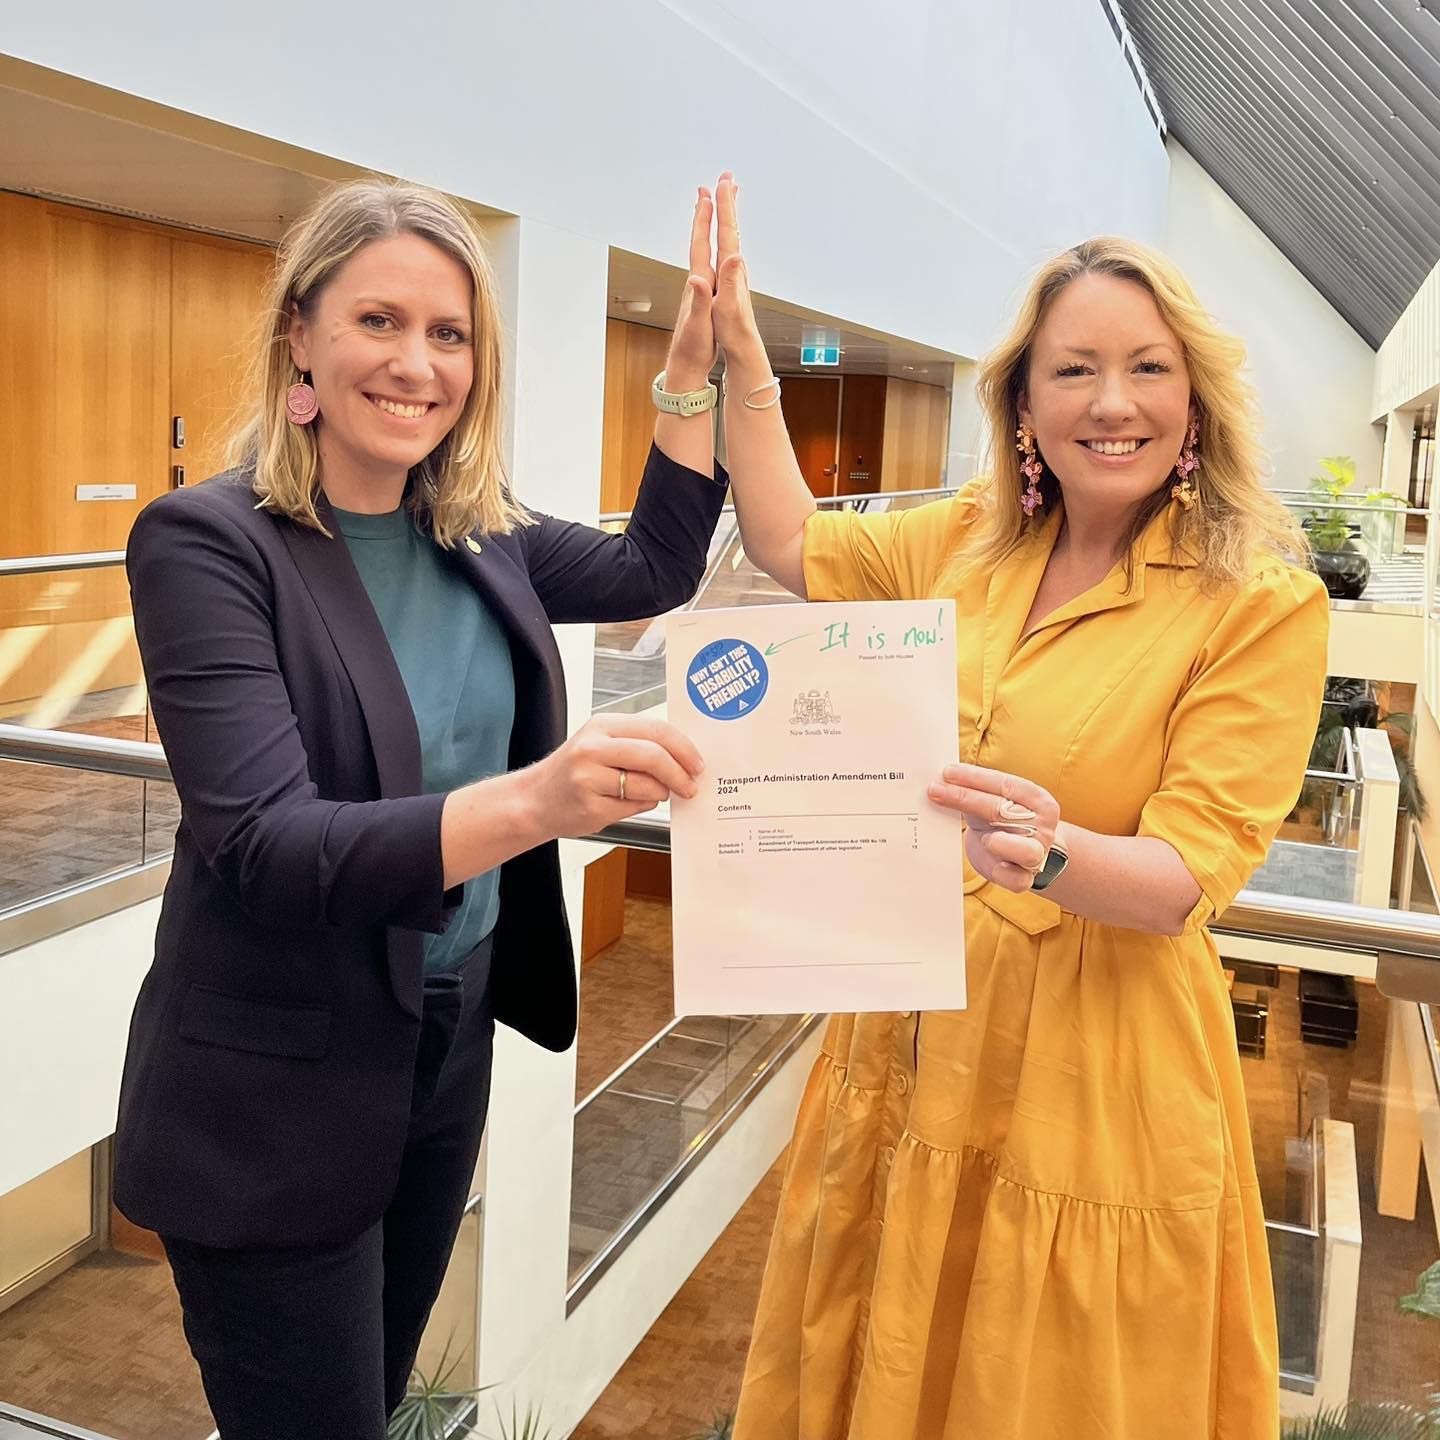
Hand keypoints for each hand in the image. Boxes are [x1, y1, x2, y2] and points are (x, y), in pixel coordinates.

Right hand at [523, 713, 703, 838]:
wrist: (535, 800)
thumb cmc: (574, 772)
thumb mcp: (602, 745)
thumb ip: (638, 746)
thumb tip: (684, 758)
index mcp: (602, 725)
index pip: (656, 730)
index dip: (684, 748)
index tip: (698, 763)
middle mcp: (593, 747)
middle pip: (654, 755)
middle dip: (680, 773)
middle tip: (691, 786)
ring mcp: (589, 777)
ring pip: (647, 785)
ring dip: (660, 793)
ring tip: (653, 794)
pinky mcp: (589, 805)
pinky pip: (633, 807)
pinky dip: (640, 807)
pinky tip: (625, 803)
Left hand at [663, 187, 717, 389]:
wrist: (685, 365)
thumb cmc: (692, 348)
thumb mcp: (698, 324)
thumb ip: (700, 301)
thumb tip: (698, 279)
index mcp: (698, 284)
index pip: (700, 245)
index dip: (703, 220)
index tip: (709, 194)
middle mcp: (696, 281)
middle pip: (700, 241)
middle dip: (704, 214)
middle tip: (709, 187)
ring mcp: (699, 288)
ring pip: (704, 250)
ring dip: (708, 228)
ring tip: (711, 209)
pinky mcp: (704, 297)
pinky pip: (709, 264)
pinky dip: (712, 249)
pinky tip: (714, 248)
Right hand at [712, 172, 767, 373]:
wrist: (743, 346)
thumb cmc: (732, 330)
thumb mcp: (727, 307)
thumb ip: (729, 282)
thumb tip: (734, 257)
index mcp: (730, 269)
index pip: (727, 231)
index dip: (724, 206)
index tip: (721, 183)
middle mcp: (734, 267)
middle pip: (731, 228)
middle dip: (728, 202)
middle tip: (727, 177)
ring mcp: (734, 273)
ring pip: (731, 236)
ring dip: (728, 215)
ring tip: (728, 196)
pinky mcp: (731, 280)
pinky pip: (727, 248)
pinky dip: (726, 234)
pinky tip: (725, 234)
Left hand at [927, 763, 1059, 894]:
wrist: (1017, 854)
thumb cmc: (1000, 821)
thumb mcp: (990, 802)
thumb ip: (973, 790)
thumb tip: (940, 779)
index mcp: (1038, 801)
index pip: (1006, 784)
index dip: (975, 777)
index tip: (947, 772)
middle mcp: (1042, 826)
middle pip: (1003, 811)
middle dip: (966, 798)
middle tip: (935, 790)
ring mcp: (1036, 854)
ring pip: (1025, 850)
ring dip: (1002, 843)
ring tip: (984, 838)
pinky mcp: (1025, 877)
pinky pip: (1018, 880)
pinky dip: (1006, 874)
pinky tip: (996, 866)